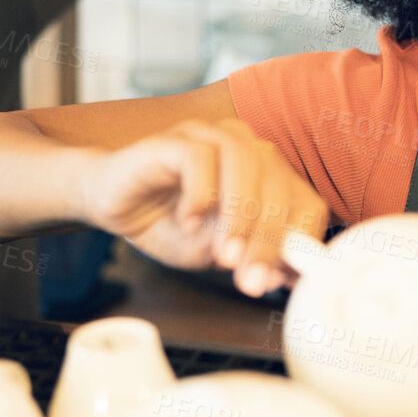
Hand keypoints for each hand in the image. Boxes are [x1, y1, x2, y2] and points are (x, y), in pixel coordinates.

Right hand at [75, 119, 326, 295]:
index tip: (283, 279)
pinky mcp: (176, 138)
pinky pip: (199, 158)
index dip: (301, 242)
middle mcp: (248, 149)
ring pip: (246, 164)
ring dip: (239, 216)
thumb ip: (248, 256)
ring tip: (224, 255)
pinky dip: (199, 196)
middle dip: (268, 239)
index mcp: (269, 176)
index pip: (306, 203)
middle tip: (251, 279)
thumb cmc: (168, 224)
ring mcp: (212, 136)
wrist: (111, 202)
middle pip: (279, 186)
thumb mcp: (214, 252)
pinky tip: (187, 222)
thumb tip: (280, 275)